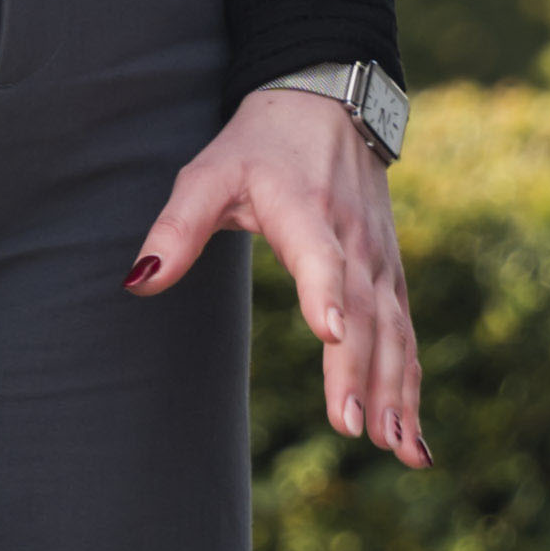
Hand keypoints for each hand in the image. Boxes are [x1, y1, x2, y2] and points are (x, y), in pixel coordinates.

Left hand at [134, 89, 421, 463]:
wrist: (328, 100)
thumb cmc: (259, 144)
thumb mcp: (208, 172)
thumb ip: (175, 228)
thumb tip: (137, 282)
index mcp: (303, 208)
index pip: (318, 254)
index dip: (326, 291)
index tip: (332, 333)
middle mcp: (351, 238)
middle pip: (363, 310)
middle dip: (361, 371)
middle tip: (355, 428)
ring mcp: (378, 259)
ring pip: (393, 331)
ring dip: (397, 391)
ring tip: (396, 449)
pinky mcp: (390, 274)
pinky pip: (405, 335)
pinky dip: (411, 385)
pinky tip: (412, 440)